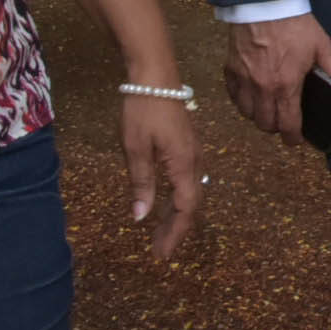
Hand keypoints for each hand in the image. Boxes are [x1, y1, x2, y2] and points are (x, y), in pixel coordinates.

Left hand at [121, 90, 203, 259]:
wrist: (155, 75)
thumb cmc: (143, 111)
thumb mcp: (136, 148)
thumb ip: (141, 183)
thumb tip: (141, 217)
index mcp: (183, 165)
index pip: (185, 209)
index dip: (174, 233)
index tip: (162, 254)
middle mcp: (195, 161)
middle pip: (191, 203)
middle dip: (176, 228)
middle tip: (159, 248)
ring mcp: (193, 151)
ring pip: (191, 191)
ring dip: (178, 214)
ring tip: (161, 230)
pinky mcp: (188, 144)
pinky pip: (188, 178)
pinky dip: (178, 196)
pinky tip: (166, 199)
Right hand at [224, 12, 330, 140]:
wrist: (265, 3)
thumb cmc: (295, 25)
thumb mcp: (322, 46)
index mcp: (286, 85)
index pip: (288, 125)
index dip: (293, 138)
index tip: (296, 140)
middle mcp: (262, 87)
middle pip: (265, 124)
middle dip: (276, 127)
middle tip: (284, 120)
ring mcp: (243, 80)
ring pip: (247, 114)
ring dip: (259, 116)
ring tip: (269, 107)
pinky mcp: (230, 70)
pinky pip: (233, 97)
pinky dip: (242, 101)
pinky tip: (252, 94)